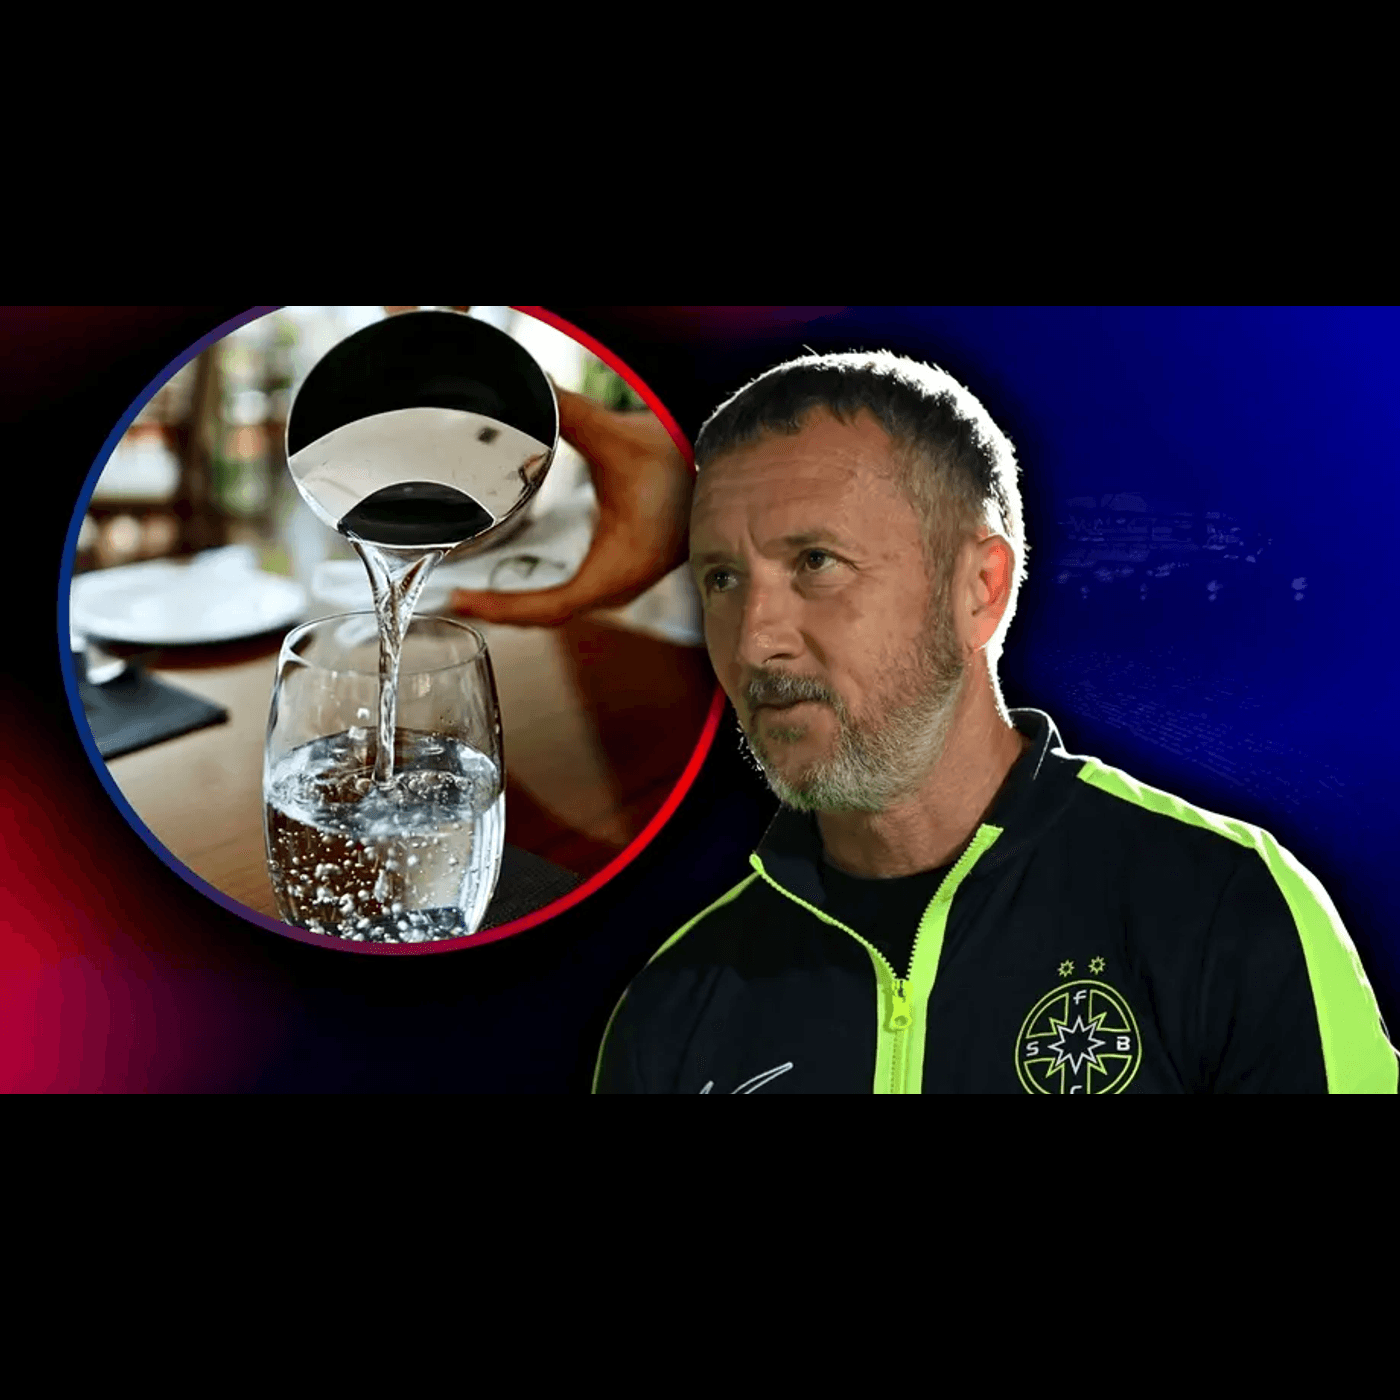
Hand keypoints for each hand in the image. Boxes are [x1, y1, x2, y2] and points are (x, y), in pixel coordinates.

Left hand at [449, 385, 693, 626]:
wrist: (720, 468)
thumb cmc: (683, 462)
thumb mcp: (618, 440)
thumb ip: (569, 415)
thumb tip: (534, 392)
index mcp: (618, 567)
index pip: (548, 608)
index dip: (502, 609)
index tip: (461, 600)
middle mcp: (621, 586)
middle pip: (549, 616)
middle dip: (501, 611)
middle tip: (456, 598)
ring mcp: (624, 583)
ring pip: (562, 609)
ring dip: (520, 606)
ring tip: (476, 595)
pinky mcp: (623, 571)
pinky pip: (574, 596)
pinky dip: (540, 596)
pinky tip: (517, 584)